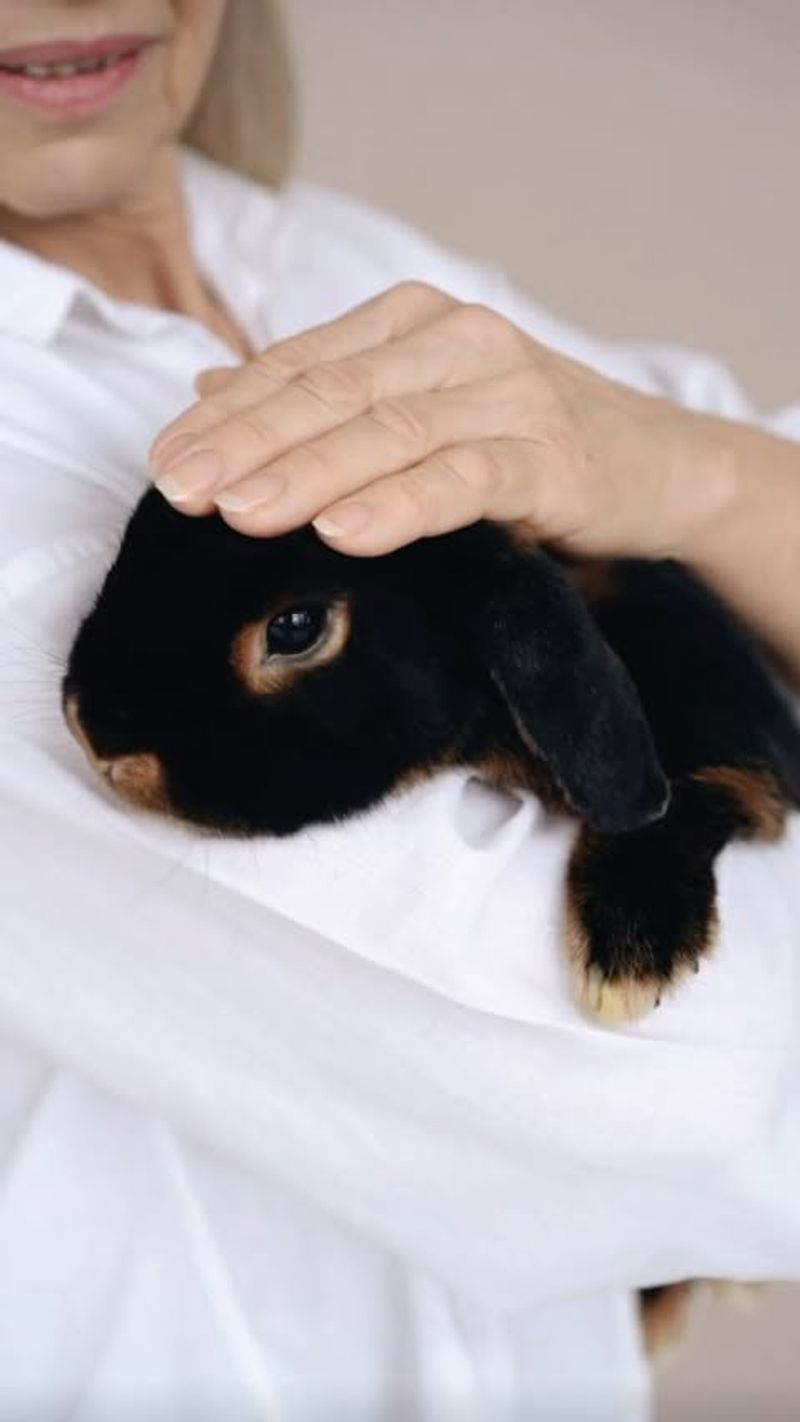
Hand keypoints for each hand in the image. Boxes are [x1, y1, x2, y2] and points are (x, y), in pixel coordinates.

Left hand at [149, 281, 735, 557]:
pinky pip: (466, 477)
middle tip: (181, 491)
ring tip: (240, 513)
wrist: (662, 466)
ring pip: (390, 430)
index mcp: (415, 321)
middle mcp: (459, 341)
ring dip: (308, 473)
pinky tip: (345, 530)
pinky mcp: (552, 455)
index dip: (230, 413)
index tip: (165, 463)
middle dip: (248, 444)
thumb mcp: (420, 407)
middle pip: (334, 392)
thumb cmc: (527, 440)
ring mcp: (510, 393)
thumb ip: (324, 395)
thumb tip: (210, 387)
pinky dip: (402, 503)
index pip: (302, 363)